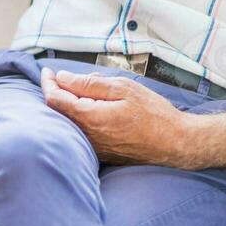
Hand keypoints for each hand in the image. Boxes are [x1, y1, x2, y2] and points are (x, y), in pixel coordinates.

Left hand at [40, 67, 194, 166]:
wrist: (176, 143)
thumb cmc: (153, 113)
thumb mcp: (123, 88)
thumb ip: (89, 83)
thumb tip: (62, 79)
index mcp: (90, 118)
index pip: (55, 99)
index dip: (48, 83)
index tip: (48, 72)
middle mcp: (88, 137)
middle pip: (59, 112)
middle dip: (56, 93)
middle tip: (60, 78)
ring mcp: (94, 148)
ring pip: (70, 123)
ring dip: (67, 106)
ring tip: (77, 90)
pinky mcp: (102, 154)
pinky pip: (82, 133)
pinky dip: (79, 118)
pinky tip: (89, 108)